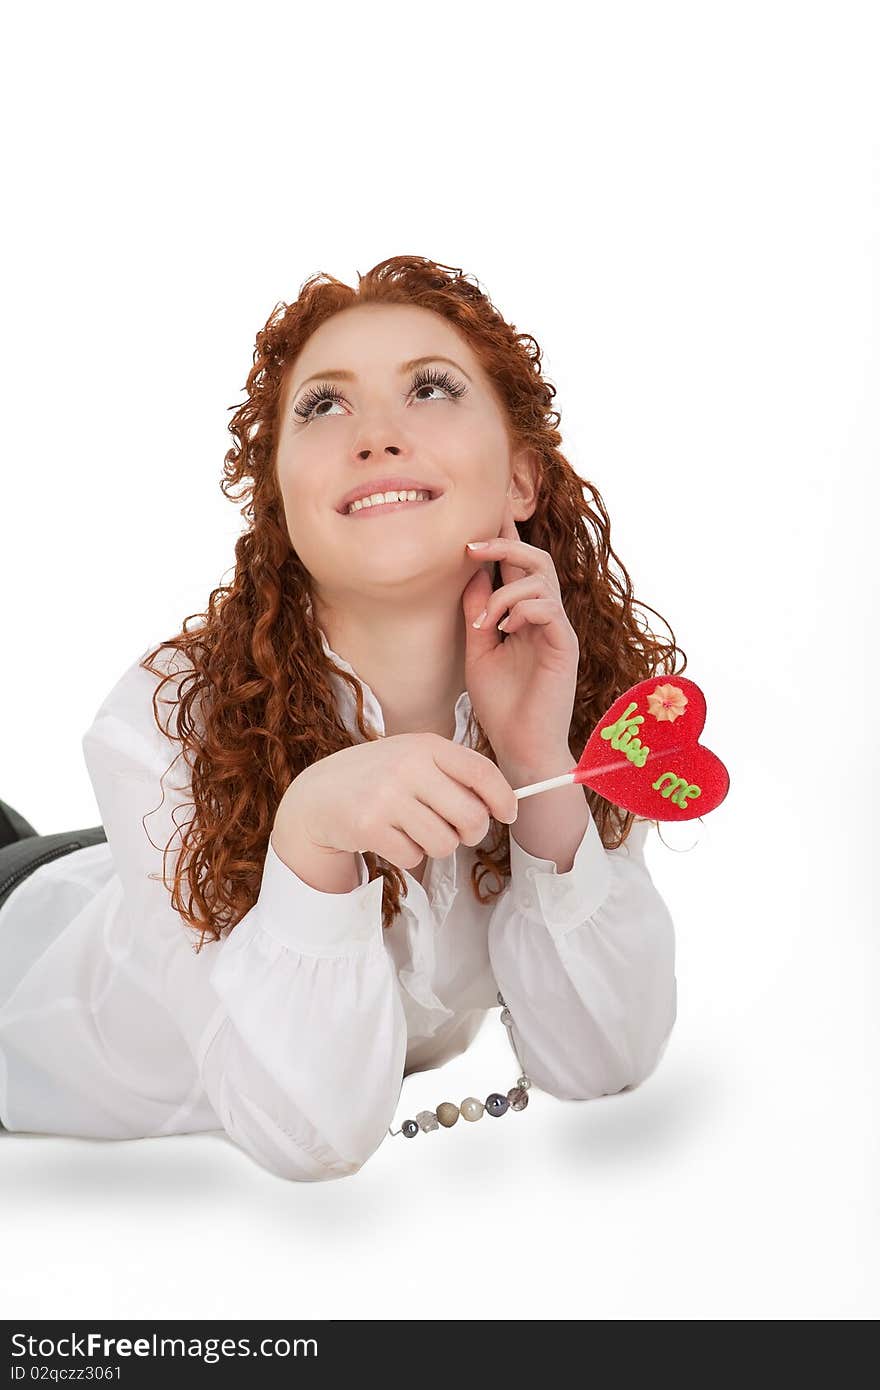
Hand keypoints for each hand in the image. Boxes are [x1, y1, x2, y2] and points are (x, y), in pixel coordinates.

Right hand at [274, 734, 518, 874]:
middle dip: (471, 833)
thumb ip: (454, 775)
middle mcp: (408, 766)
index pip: (481, 772)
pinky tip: (391, 839)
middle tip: (457, 832)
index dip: (503, 798)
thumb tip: (503, 804)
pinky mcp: (369, 826)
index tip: (508, 814)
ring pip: (445, 843)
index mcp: (426, 746)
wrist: (317, 796)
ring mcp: (387, 796)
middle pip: (471, 817)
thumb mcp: (414, 760)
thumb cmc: (378, 779)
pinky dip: (408, 856)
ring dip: (436, 846)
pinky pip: (413, 857)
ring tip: (416, 832)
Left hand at [461, 495, 580, 772]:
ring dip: (503, 593)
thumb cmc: (501, 705)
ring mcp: (557, 630)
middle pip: (536, 559)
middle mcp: (545, 616)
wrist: (520, 747)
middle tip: (470, 547)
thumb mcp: (478, 651)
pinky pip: (548, 608)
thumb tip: (470, 574)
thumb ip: (477, 613)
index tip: (482, 514)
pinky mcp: (564, 646)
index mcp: (525, 615)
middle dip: (503, 545)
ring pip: (540, 579)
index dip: (504, 537)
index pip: (518, 566)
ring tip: (484, 624)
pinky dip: (521, 610)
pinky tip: (504, 629)